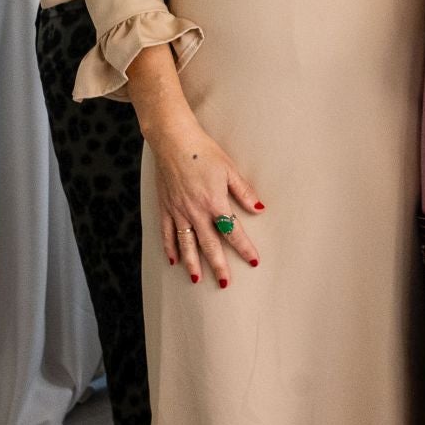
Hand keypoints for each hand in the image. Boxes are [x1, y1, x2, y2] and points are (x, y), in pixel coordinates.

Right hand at [152, 119, 263, 288]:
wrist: (174, 141)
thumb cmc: (204, 153)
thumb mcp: (230, 170)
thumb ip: (244, 192)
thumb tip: (260, 209)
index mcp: (214, 203)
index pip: (233, 231)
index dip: (244, 248)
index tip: (254, 261)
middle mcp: (195, 211)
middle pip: (209, 245)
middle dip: (218, 265)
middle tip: (225, 284)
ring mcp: (178, 211)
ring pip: (186, 244)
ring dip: (192, 263)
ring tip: (198, 280)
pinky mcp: (165, 208)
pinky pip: (166, 233)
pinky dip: (170, 248)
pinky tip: (174, 261)